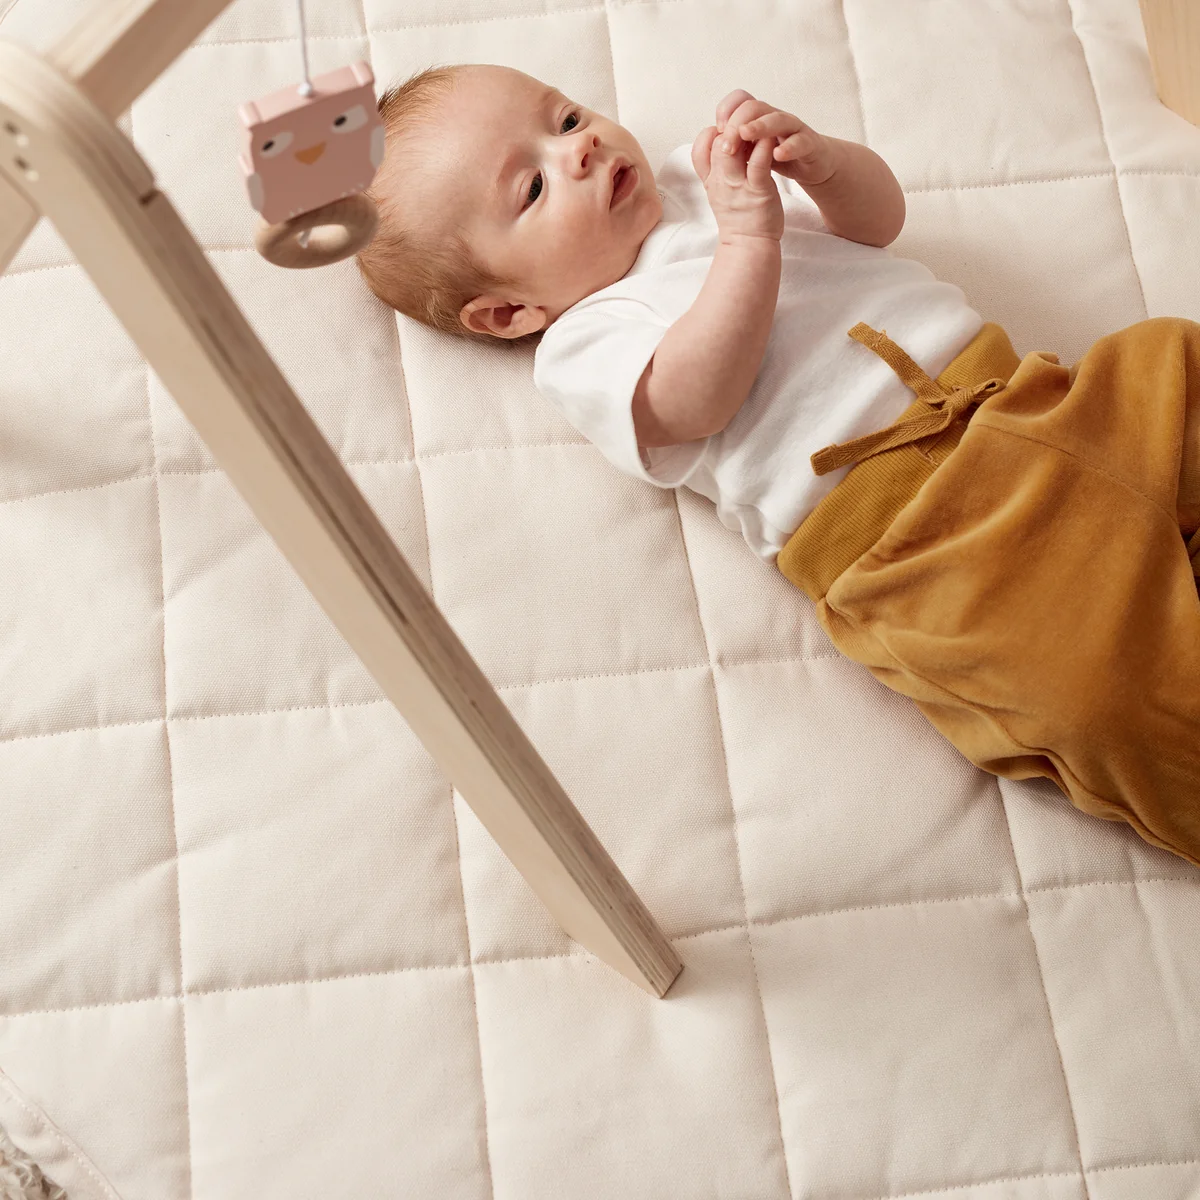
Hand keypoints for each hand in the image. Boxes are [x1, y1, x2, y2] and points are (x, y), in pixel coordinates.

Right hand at [690, 123, 782, 243]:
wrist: (749, 245)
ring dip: (745, 132)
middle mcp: (720, 180)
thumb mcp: (720, 192)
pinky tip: (771, 138)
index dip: (711, 133)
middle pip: (716, 142)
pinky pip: (757, 162)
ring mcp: (738, 185)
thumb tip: (723, 144)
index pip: (699, 147)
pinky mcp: (758, 190)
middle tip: (747, 126)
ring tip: (758, 128)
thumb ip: (718, 169)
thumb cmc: (739, 217)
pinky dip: (763, 146)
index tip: (727, 134)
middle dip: (731, 126)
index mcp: (711, 179)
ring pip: (731, 147)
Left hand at [715, 90, 837, 187]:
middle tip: (726, 143)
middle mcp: (775, 117)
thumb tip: (709, 144)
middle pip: (754, 107)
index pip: (739, 101)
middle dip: (737, 122)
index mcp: (759, 118)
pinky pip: (800, 140)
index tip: (716, 130)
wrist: (812, 165)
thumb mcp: (752, 151)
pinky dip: (789, 146)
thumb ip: (736, 144)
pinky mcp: (809, 143)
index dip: (726, 110)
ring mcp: (793, 128)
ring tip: (745, 134)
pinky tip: (778, 154)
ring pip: (777, 118)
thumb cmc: (778, 156)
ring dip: (759, 126)